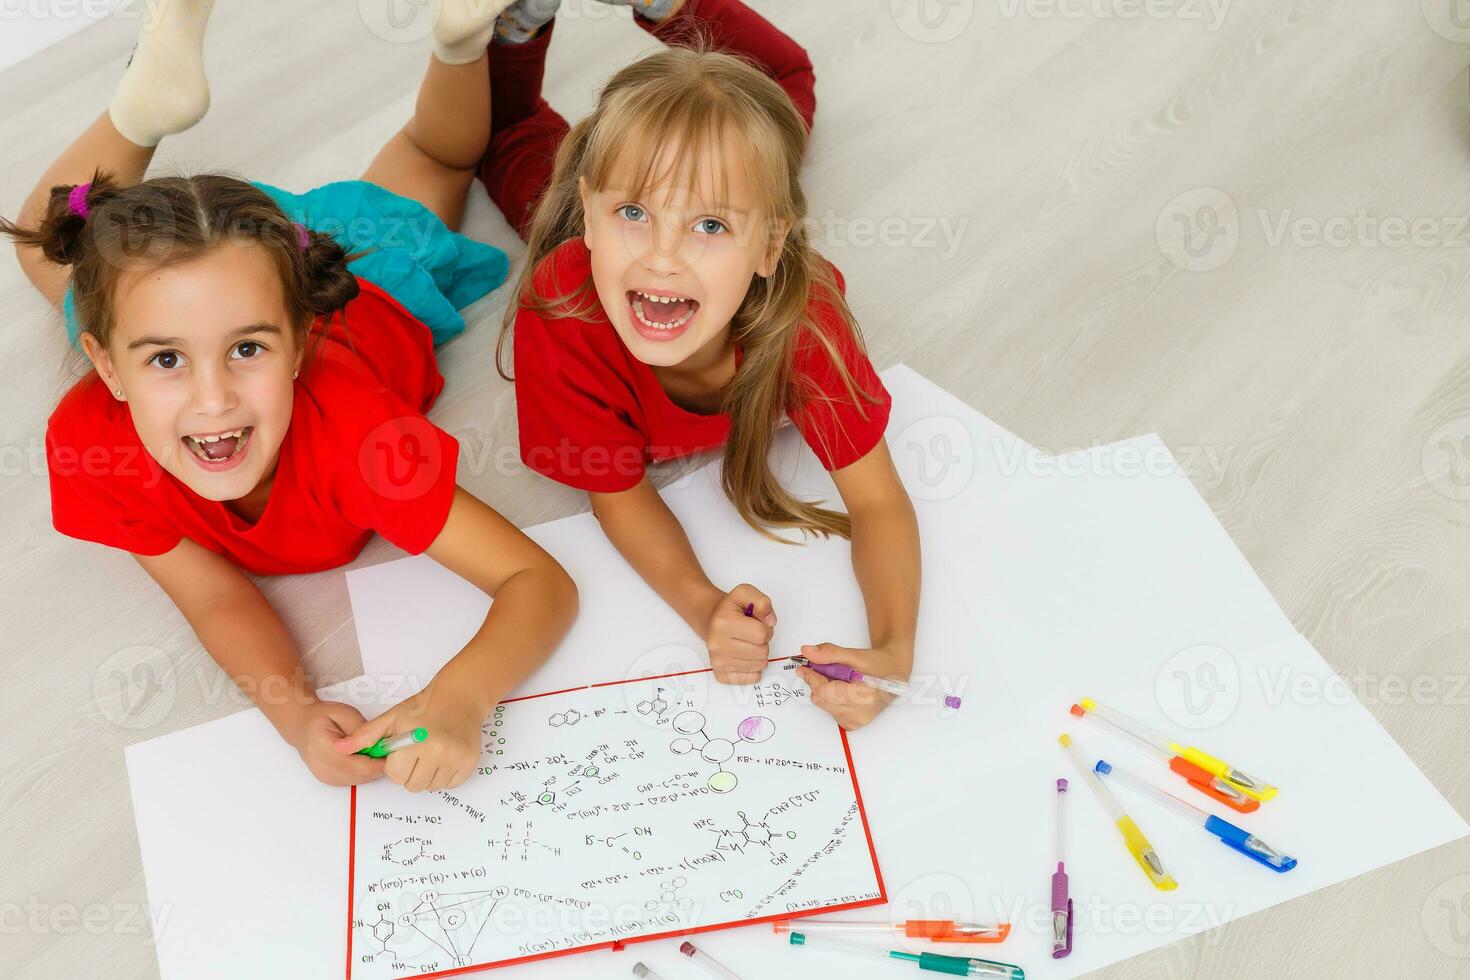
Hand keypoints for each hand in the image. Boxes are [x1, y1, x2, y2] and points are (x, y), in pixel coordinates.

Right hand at [286, 699, 386, 786]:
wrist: (302, 725)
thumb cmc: (321, 717)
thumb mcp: (344, 714)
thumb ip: (360, 730)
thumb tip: (377, 743)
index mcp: (322, 747)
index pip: (354, 764)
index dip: (375, 762)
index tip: (388, 753)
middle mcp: (320, 765)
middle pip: (356, 775)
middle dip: (375, 766)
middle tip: (386, 752)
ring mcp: (323, 775)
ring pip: (356, 780)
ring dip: (369, 771)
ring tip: (375, 753)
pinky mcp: (327, 780)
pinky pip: (351, 781)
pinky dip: (361, 773)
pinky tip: (364, 760)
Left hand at [335, 683, 486, 792]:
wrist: (459, 697)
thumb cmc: (423, 707)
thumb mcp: (391, 718)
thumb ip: (365, 735)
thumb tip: (340, 748)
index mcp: (415, 741)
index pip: (396, 776)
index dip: (396, 765)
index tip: (402, 752)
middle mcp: (438, 752)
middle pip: (413, 785)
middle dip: (411, 773)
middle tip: (417, 753)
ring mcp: (456, 758)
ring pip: (432, 787)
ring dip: (428, 775)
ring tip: (430, 754)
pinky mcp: (469, 763)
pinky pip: (451, 784)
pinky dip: (445, 776)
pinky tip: (444, 757)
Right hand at [702, 584, 776, 684]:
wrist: (710, 619)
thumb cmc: (730, 609)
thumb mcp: (746, 593)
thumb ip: (763, 602)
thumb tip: (770, 621)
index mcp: (724, 622)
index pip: (762, 634)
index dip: (767, 629)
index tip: (759, 624)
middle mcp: (717, 643)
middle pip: (762, 652)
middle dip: (763, 643)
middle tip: (752, 635)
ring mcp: (717, 661)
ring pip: (759, 666)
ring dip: (759, 655)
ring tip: (748, 643)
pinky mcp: (721, 674)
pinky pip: (752, 678)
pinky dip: (753, 668)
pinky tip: (745, 655)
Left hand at [796, 643, 908, 730]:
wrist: (894, 674)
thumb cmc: (879, 665)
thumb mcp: (856, 655)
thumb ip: (830, 653)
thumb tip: (807, 651)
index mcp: (865, 698)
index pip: (825, 691)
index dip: (812, 677)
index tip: (804, 667)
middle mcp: (860, 714)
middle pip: (821, 698)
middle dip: (818, 681)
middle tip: (826, 667)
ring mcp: (856, 722)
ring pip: (823, 704)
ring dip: (824, 689)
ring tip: (840, 678)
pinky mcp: (851, 724)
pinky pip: (829, 709)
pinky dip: (830, 697)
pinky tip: (842, 688)